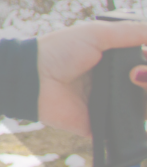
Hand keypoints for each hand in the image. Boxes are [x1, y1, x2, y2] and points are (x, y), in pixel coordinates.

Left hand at [36, 19, 146, 136]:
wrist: (31, 77)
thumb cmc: (59, 50)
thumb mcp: (96, 34)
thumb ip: (131, 32)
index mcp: (120, 64)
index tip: (145, 57)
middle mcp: (119, 86)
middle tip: (135, 73)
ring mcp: (112, 107)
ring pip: (146, 111)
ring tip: (133, 81)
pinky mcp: (103, 127)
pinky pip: (128, 134)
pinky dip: (137, 128)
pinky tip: (137, 113)